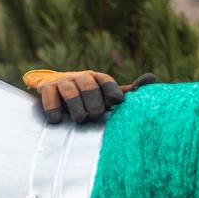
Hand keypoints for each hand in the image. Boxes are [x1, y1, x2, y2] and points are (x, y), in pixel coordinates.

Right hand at [22, 69, 156, 123]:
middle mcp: (79, 77)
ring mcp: (62, 82)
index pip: (104, 80)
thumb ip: (126, 91)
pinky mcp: (46, 89)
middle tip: (95, 114)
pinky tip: (56, 120)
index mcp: (95, 78)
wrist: (52, 89)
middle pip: (87, 84)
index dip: (111, 89)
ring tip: (80, 118)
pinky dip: (52, 107)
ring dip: (75, 105)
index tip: (117, 101)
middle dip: (92, 99)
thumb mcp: (104, 93)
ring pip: (70, 90)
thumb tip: (152, 78)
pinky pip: (49, 95)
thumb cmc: (85, 95)